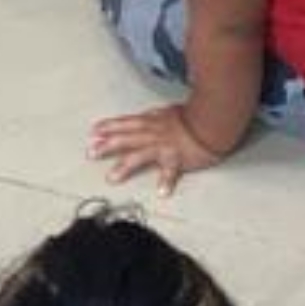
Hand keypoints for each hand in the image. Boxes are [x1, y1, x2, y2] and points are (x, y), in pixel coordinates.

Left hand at [85, 102, 215, 191]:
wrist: (214, 117)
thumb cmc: (195, 115)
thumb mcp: (170, 112)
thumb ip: (156, 117)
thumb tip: (148, 115)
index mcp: (152, 122)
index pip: (126, 123)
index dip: (108, 127)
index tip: (92, 132)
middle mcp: (154, 133)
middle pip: (126, 139)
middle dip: (107, 146)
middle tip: (90, 153)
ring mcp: (165, 146)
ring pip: (141, 155)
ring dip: (125, 167)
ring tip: (111, 178)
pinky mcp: (179, 157)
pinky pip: (173, 171)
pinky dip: (167, 181)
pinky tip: (162, 193)